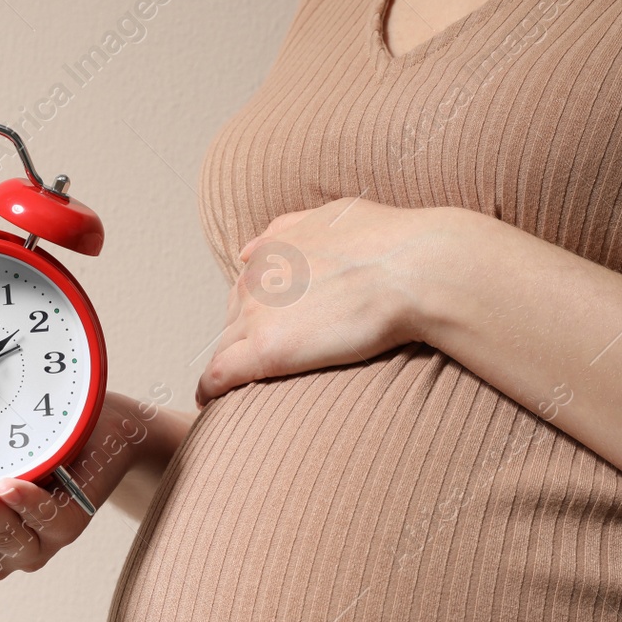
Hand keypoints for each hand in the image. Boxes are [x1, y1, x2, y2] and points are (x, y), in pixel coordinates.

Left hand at [194, 197, 465, 406]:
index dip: (257, 316)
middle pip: (233, 320)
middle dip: (243, 342)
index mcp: (270, 251)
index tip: (268, 334)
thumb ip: (289, 230)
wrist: (412, 268)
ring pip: (225, 348)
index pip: (247, 291)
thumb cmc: (387, 242)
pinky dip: (210, 390)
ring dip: (229, 367)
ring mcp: (257, 315)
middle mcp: (255, 280)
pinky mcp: (265, 350)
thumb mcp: (332, 217)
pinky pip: (220, 374)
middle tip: (264, 367)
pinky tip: (210, 403)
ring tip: (232, 392)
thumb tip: (249, 248)